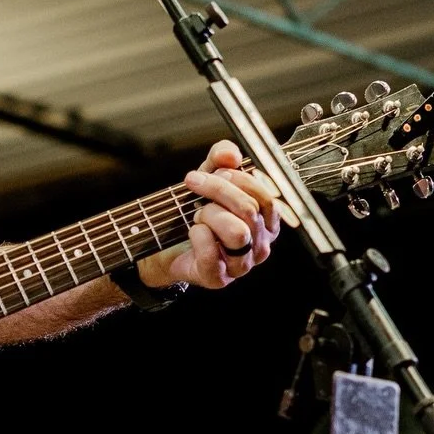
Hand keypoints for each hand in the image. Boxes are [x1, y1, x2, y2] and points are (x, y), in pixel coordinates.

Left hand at [138, 139, 280, 291]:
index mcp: (267, 222)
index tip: (215, 171)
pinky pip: (212, 253)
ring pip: (237, 232)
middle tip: (194, 184)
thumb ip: (221, 159)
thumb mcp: (209, 176)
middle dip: (217, 191)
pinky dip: (198, 236)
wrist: (166, 243)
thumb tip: (230, 155)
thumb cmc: (196, 210)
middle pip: (249, 211)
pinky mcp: (219, 278)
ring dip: (210, 215)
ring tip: (197, 215)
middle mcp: (261, 245)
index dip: (240, 179)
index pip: (267, 197)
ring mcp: (242, 265)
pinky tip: (193, 231)